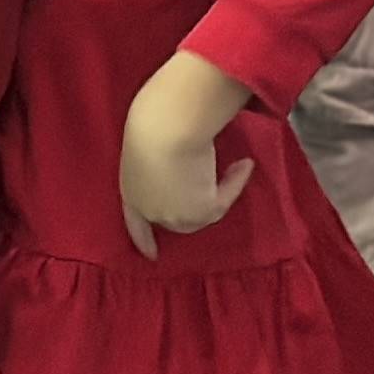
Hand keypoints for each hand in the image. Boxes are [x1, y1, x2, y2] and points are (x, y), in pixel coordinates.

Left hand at [118, 51, 255, 260]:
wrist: (165, 124)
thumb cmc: (152, 119)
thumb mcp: (148, 141)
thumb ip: (160, 157)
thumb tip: (183, 158)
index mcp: (129, 190)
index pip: (134, 222)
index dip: (143, 238)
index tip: (150, 255)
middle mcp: (150, 208)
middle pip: (176, 217)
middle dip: (194, 201)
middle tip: (213, 182)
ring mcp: (173, 214)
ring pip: (202, 211)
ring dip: (219, 189)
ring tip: (232, 162)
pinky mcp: (200, 212)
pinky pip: (223, 201)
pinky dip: (235, 183)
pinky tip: (243, 164)